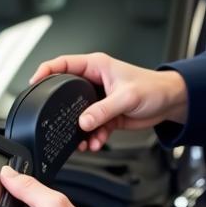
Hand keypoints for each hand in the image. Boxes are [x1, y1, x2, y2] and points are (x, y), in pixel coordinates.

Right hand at [29, 52, 187, 151]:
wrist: (171, 103)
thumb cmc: (154, 88)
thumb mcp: (127, 97)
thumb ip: (103, 110)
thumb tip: (83, 122)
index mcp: (96, 66)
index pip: (62, 64)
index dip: (45, 72)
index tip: (34, 84)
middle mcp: (94, 81)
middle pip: (67, 94)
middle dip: (64, 113)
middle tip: (60, 125)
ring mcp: (99, 99)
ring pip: (79, 116)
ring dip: (81, 130)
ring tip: (85, 141)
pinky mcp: (106, 114)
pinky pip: (92, 127)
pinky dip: (93, 137)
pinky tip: (97, 142)